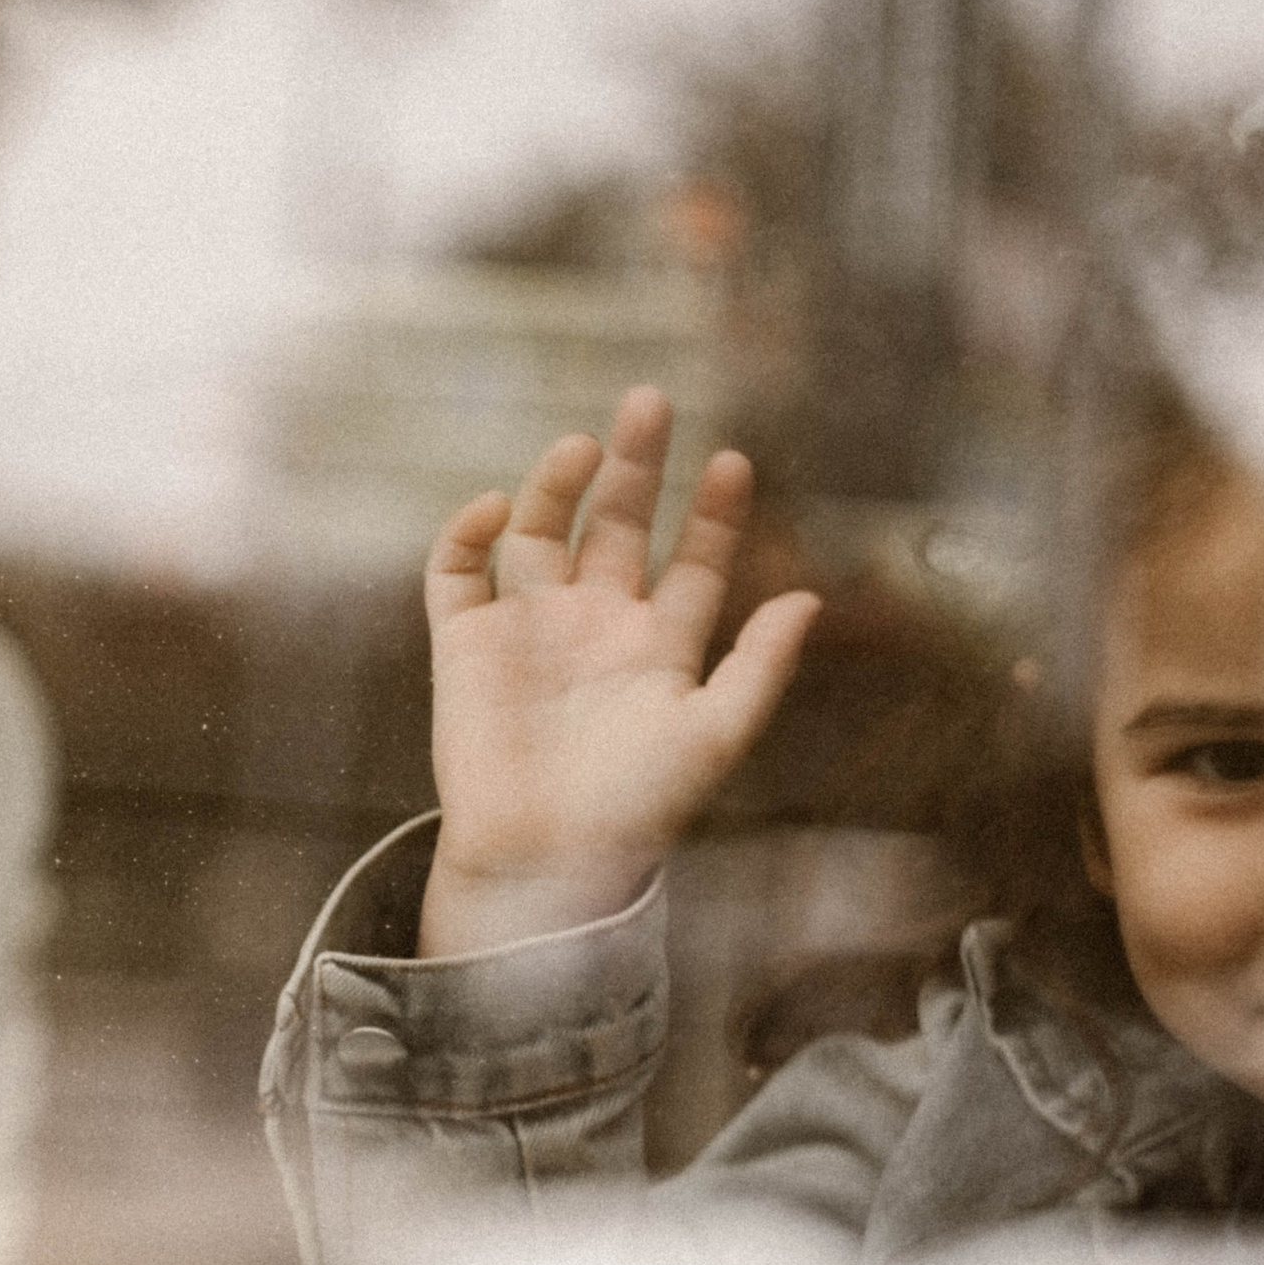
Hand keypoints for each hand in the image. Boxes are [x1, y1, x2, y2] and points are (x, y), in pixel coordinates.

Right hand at [417, 383, 816, 959]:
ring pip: (539, 532)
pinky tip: (493, 508)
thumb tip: (808, 599)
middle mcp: (593, 627)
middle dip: (636, 465)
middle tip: (651, 403)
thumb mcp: (714, 736)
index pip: (693, 564)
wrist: (543, 862)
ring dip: (558, 485)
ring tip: (583, 446)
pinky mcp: (465, 645)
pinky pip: (455, 573)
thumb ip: (760, 667)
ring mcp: (527, 629)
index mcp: (657, 648)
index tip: (733, 463)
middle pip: (617, 525)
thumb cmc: (632, 810)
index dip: (713, 515)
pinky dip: (465, 534)